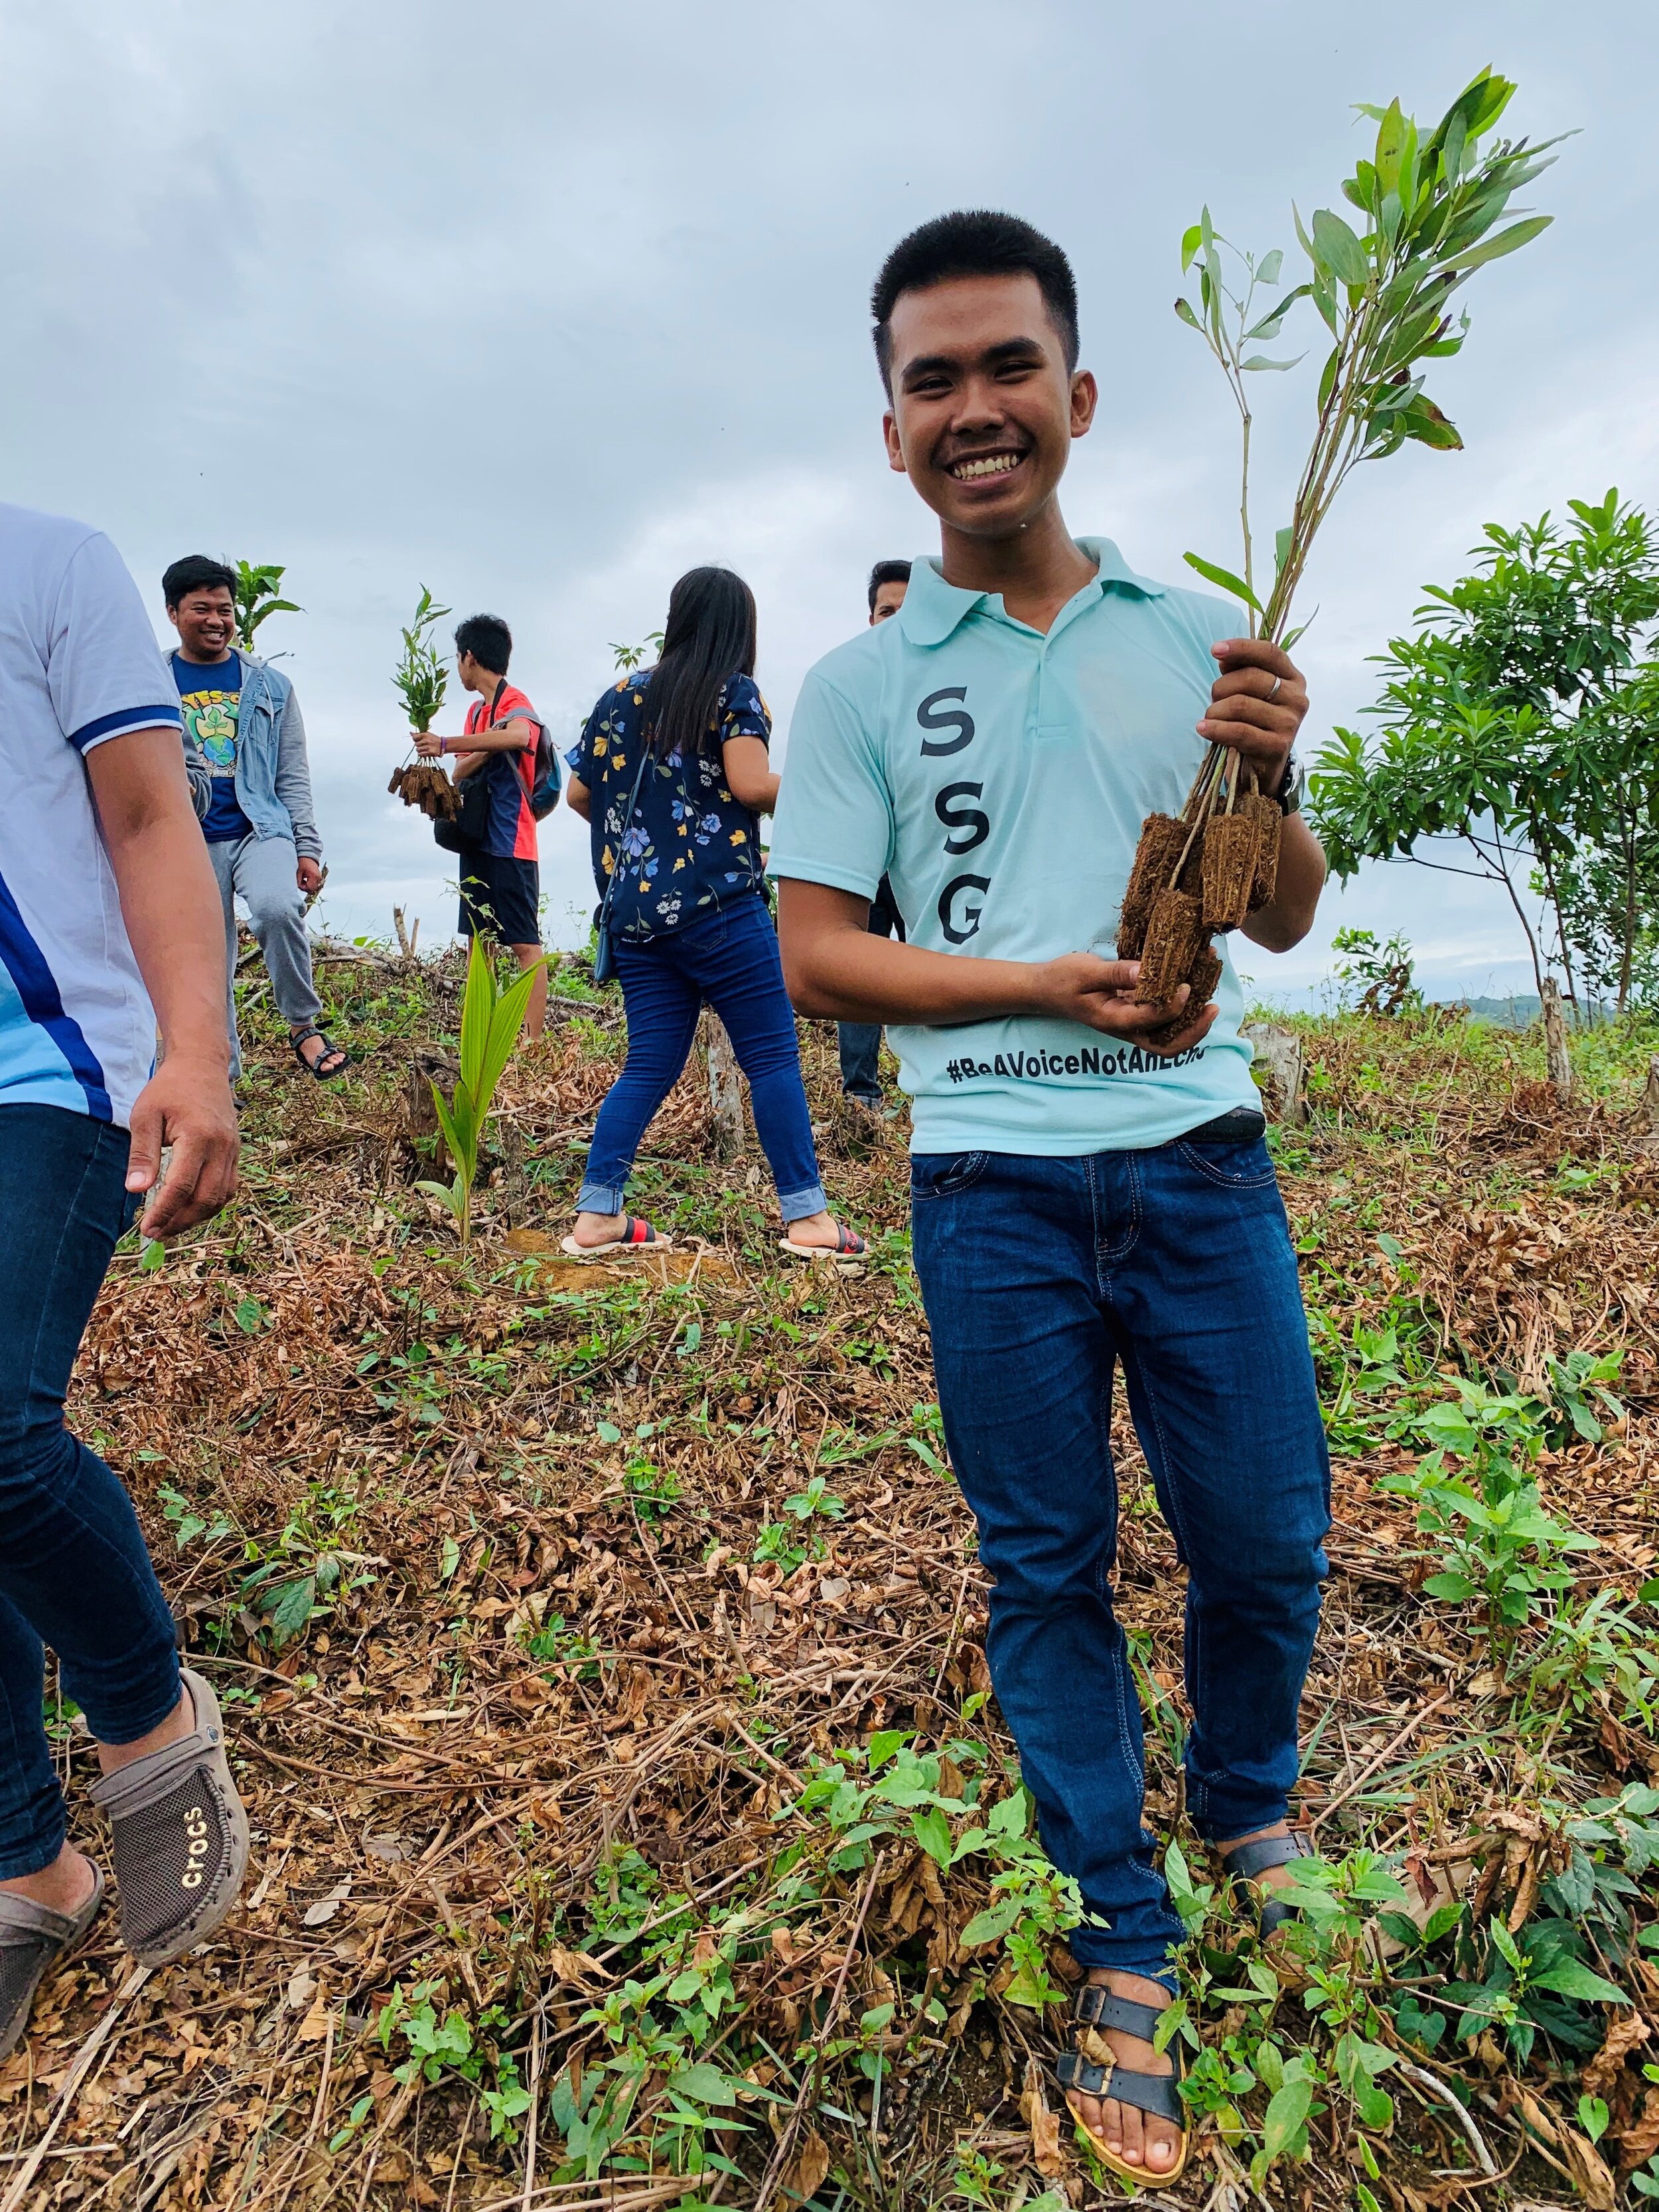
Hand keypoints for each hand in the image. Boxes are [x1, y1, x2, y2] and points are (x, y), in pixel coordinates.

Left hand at [126, 1049, 239, 1239]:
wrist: (202, 1066)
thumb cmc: (169, 1089)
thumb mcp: (145, 1115)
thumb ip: (143, 1154)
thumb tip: (136, 1191)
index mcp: (198, 1136)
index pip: (182, 1186)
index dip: (164, 1212)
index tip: (146, 1228)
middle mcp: (222, 1147)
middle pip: (206, 1199)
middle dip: (180, 1221)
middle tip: (155, 1233)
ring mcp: (233, 1151)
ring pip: (221, 1198)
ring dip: (196, 1217)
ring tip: (171, 1226)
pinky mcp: (236, 1153)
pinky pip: (228, 1188)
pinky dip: (210, 1204)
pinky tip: (190, 1209)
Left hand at [296, 856, 322, 894]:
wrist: (307, 854)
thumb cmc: (302, 861)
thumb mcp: (298, 872)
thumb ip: (298, 881)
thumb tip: (297, 887)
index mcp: (315, 876)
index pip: (310, 888)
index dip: (303, 888)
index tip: (299, 883)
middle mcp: (319, 878)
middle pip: (312, 889)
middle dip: (305, 887)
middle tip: (300, 881)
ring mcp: (319, 877)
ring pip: (313, 886)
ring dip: (307, 885)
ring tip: (302, 878)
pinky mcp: (318, 876)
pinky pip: (314, 883)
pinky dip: (309, 882)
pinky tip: (305, 878)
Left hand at [413, 730, 443, 758]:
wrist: (443, 745)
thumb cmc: (434, 739)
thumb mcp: (427, 734)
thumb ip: (418, 734)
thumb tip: (410, 733)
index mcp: (425, 735)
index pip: (414, 737)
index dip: (415, 739)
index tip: (418, 740)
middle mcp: (426, 740)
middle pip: (415, 744)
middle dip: (418, 745)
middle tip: (423, 745)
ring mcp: (427, 747)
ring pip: (417, 750)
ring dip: (420, 750)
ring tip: (424, 748)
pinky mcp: (429, 752)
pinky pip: (420, 754)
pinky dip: (422, 754)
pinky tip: (425, 752)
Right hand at [1030, 953, 1219, 1055]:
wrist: (1045, 990)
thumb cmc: (1063, 980)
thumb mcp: (1086, 971)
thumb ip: (1117, 972)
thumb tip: (1148, 971)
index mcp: (1114, 1021)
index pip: (1152, 1020)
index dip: (1173, 1006)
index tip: (1186, 985)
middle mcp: (1126, 1028)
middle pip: (1166, 1046)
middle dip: (1194, 1032)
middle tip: (1213, 1008)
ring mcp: (1131, 1024)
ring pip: (1167, 1035)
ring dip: (1191, 1023)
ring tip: (1210, 999)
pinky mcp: (1133, 1014)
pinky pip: (1161, 1019)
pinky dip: (1180, 1009)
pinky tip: (1190, 987)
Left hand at [1198, 639, 1307, 793]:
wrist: (1263, 767)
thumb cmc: (1253, 723)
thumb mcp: (1248, 693)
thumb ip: (1239, 671)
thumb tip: (1224, 657)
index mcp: (1293, 678)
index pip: (1270, 653)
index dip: (1242, 648)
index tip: (1215, 650)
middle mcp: (1297, 698)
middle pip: (1251, 678)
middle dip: (1222, 687)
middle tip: (1212, 700)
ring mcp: (1290, 723)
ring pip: (1241, 704)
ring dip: (1216, 710)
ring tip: (1209, 718)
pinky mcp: (1278, 746)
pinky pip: (1240, 731)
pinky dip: (1216, 728)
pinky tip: (1203, 728)